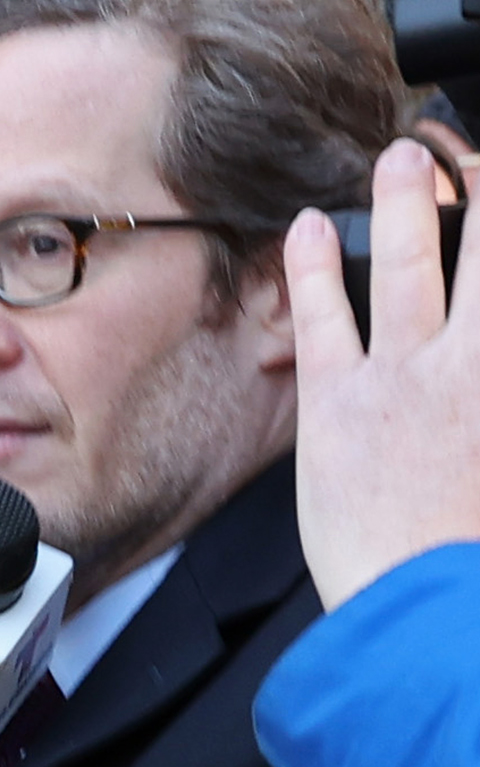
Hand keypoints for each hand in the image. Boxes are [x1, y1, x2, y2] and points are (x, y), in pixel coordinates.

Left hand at [287, 137, 479, 607]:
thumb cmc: (474, 556)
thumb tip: (464, 378)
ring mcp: (409, 377)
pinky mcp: (340, 403)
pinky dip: (312, 266)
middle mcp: (476, 364)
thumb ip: (476, 410)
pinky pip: (323, 316)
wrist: (434, 616)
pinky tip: (304, 229)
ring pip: (415, 262)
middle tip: (472, 149)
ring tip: (404, 154)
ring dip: (408, 199)